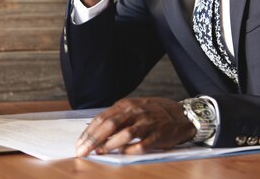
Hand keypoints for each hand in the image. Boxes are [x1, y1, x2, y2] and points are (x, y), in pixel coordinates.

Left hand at [75, 97, 194, 156]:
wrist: (181, 115)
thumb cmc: (152, 113)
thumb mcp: (132, 109)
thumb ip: (116, 118)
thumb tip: (94, 132)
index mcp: (125, 105)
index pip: (102, 118)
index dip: (88, 132)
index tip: (79, 144)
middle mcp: (135, 112)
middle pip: (109, 125)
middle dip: (93, 139)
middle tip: (82, 151)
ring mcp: (147, 123)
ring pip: (124, 134)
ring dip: (109, 145)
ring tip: (98, 152)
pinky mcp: (158, 135)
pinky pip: (142, 144)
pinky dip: (130, 150)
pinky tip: (121, 154)